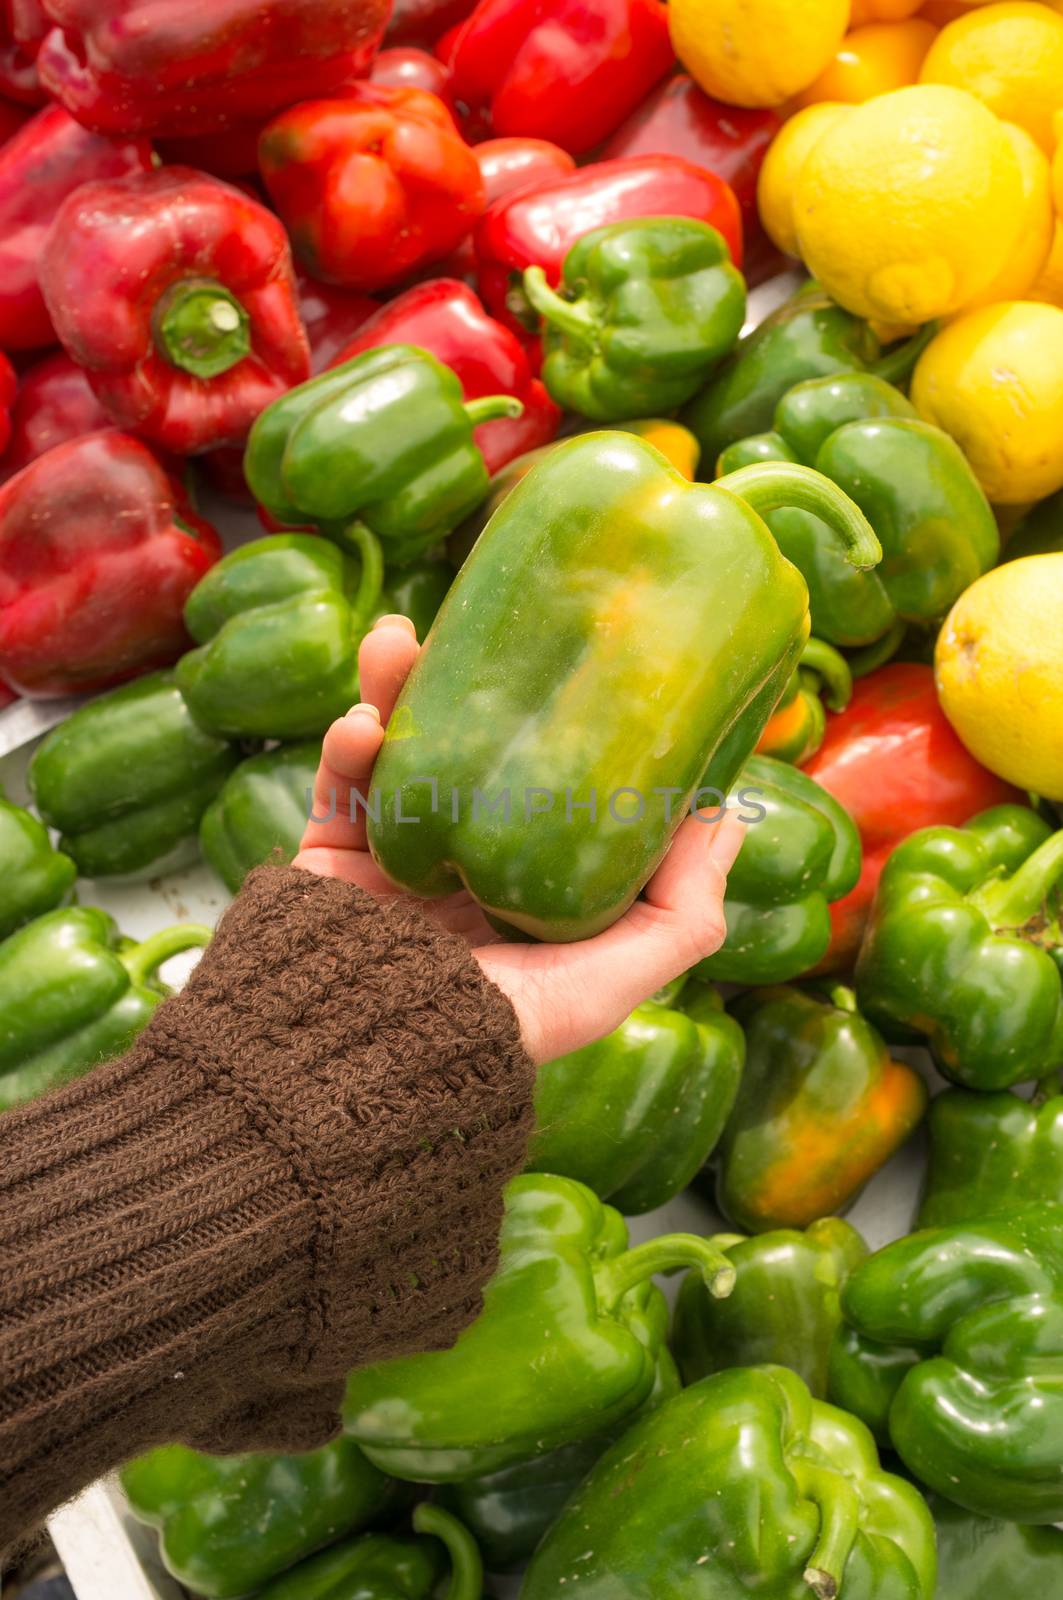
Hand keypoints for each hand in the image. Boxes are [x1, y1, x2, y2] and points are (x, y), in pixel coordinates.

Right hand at [295, 616, 745, 1063]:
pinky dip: (346, 746)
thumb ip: (679, 912)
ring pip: (401, 751)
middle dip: (475, 690)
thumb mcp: (611, 981)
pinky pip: (337, 787)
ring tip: (397, 640)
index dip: (575, 731)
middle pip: (475, 755)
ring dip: (397, 690)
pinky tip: (360, 722)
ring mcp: (395, 863)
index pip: (559, 794)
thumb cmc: (494, 1031)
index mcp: (531, 896)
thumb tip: (730, 817)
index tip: (596, 666)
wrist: (354, 1065)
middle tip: (485, 627)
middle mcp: (466, 873)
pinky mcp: (330, 863)